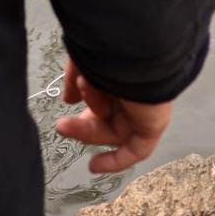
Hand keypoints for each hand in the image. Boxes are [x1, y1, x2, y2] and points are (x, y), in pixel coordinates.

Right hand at [52, 58, 172, 174]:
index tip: (69, 105)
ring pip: (112, 131)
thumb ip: (74, 81)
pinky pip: (136, 150)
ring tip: (64, 125)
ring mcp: (144, 110)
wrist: (136, 49)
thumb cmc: (111, 51)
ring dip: (86, 132)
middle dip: (81, 125)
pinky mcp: (153, 125)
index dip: (87, 104)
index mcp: (120, 76)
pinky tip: (94, 166)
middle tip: (61, 125)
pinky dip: (116, 161)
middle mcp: (133, 93)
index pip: (103, 97)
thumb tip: (68, 99)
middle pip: (105, 119)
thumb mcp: (84, 63)